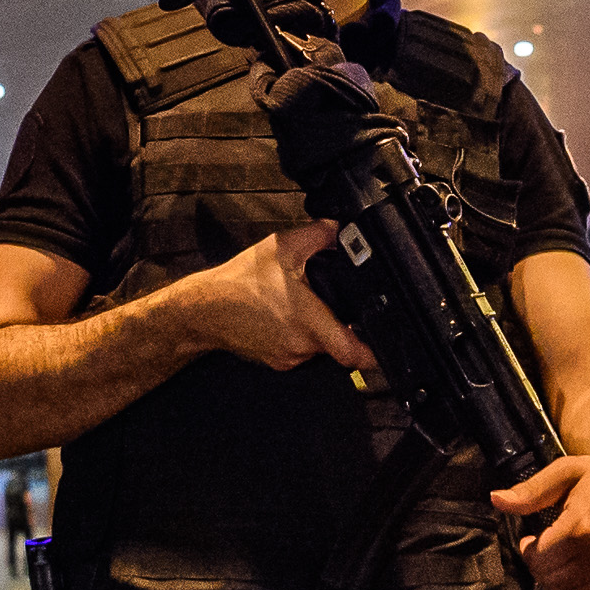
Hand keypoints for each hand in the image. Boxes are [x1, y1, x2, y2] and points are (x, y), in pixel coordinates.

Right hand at [190, 224, 379, 372]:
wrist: (203, 309)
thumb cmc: (238, 282)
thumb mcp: (280, 247)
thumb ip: (317, 234)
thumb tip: (339, 228)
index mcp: (307, 320)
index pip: (352, 352)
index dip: (373, 353)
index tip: (385, 345)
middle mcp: (300, 345)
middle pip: (337, 343)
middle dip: (341, 323)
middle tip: (333, 303)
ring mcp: (287, 357)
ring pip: (318, 346)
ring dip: (318, 328)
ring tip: (303, 304)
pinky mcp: (275, 361)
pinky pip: (299, 349)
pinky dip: (300, 334)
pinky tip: (285, 314)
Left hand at [490, 439, 589, 589]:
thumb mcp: (569, 471)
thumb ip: (531, 491)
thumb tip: (497, 500)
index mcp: (583, 527)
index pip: (538, 560)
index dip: (529, 552)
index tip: (533, 542)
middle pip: (553, 584)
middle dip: (543, 571)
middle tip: (548, 557)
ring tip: (564, 572)